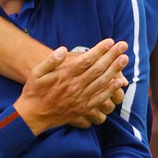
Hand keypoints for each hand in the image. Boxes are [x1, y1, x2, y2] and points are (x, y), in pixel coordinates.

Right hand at [14, 39, 128, 134]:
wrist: (32, 116)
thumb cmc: (34, 91)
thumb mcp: (36, 73)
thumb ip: (50, 61)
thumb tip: (62, 50)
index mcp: (65, 75)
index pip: (87, 60)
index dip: (100, 50)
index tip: (110, 41)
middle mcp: (75, 86)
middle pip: (98, 68)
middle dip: (112, 56)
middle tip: (123, 45)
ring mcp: (80, 98)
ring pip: (102, 81)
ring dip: (115, 70)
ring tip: (125, 59)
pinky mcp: (83, 108)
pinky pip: (100, 98)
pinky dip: (111, 90)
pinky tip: (120, 82)